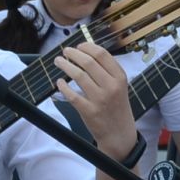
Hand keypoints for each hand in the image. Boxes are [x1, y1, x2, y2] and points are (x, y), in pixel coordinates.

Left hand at [50, 43, 137, 160]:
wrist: (119, 134)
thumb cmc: (117, 107)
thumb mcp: (120, 86)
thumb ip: (107, 71)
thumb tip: (86, 52)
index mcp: (120, 77)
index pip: (102, 54)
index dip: (87, 47)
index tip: (79, 46)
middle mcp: (111, 86)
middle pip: (88, 62)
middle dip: (73, 54)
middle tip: (65, 51)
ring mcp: (100, 99)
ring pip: (78, 75)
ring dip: (65, 65)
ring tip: (59, 61)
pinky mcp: (89, 111)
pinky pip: (72, 95)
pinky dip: (63, 86)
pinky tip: (60, 82)